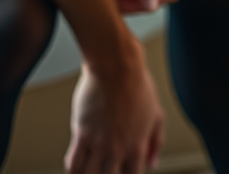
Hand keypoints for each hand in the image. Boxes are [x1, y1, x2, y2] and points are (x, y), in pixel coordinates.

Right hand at [66, 45, 164, 173]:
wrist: (116, 65)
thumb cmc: (137, 85)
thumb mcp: (156, 113)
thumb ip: (156, 141)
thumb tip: (153, 162)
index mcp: (137, 146)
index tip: (119, 172)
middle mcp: (118, 149)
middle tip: (102, 169)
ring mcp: (99, 142)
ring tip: (87, 171)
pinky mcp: (82, 132)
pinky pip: (73, 162)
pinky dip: (72, 170)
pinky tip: (74, 168)